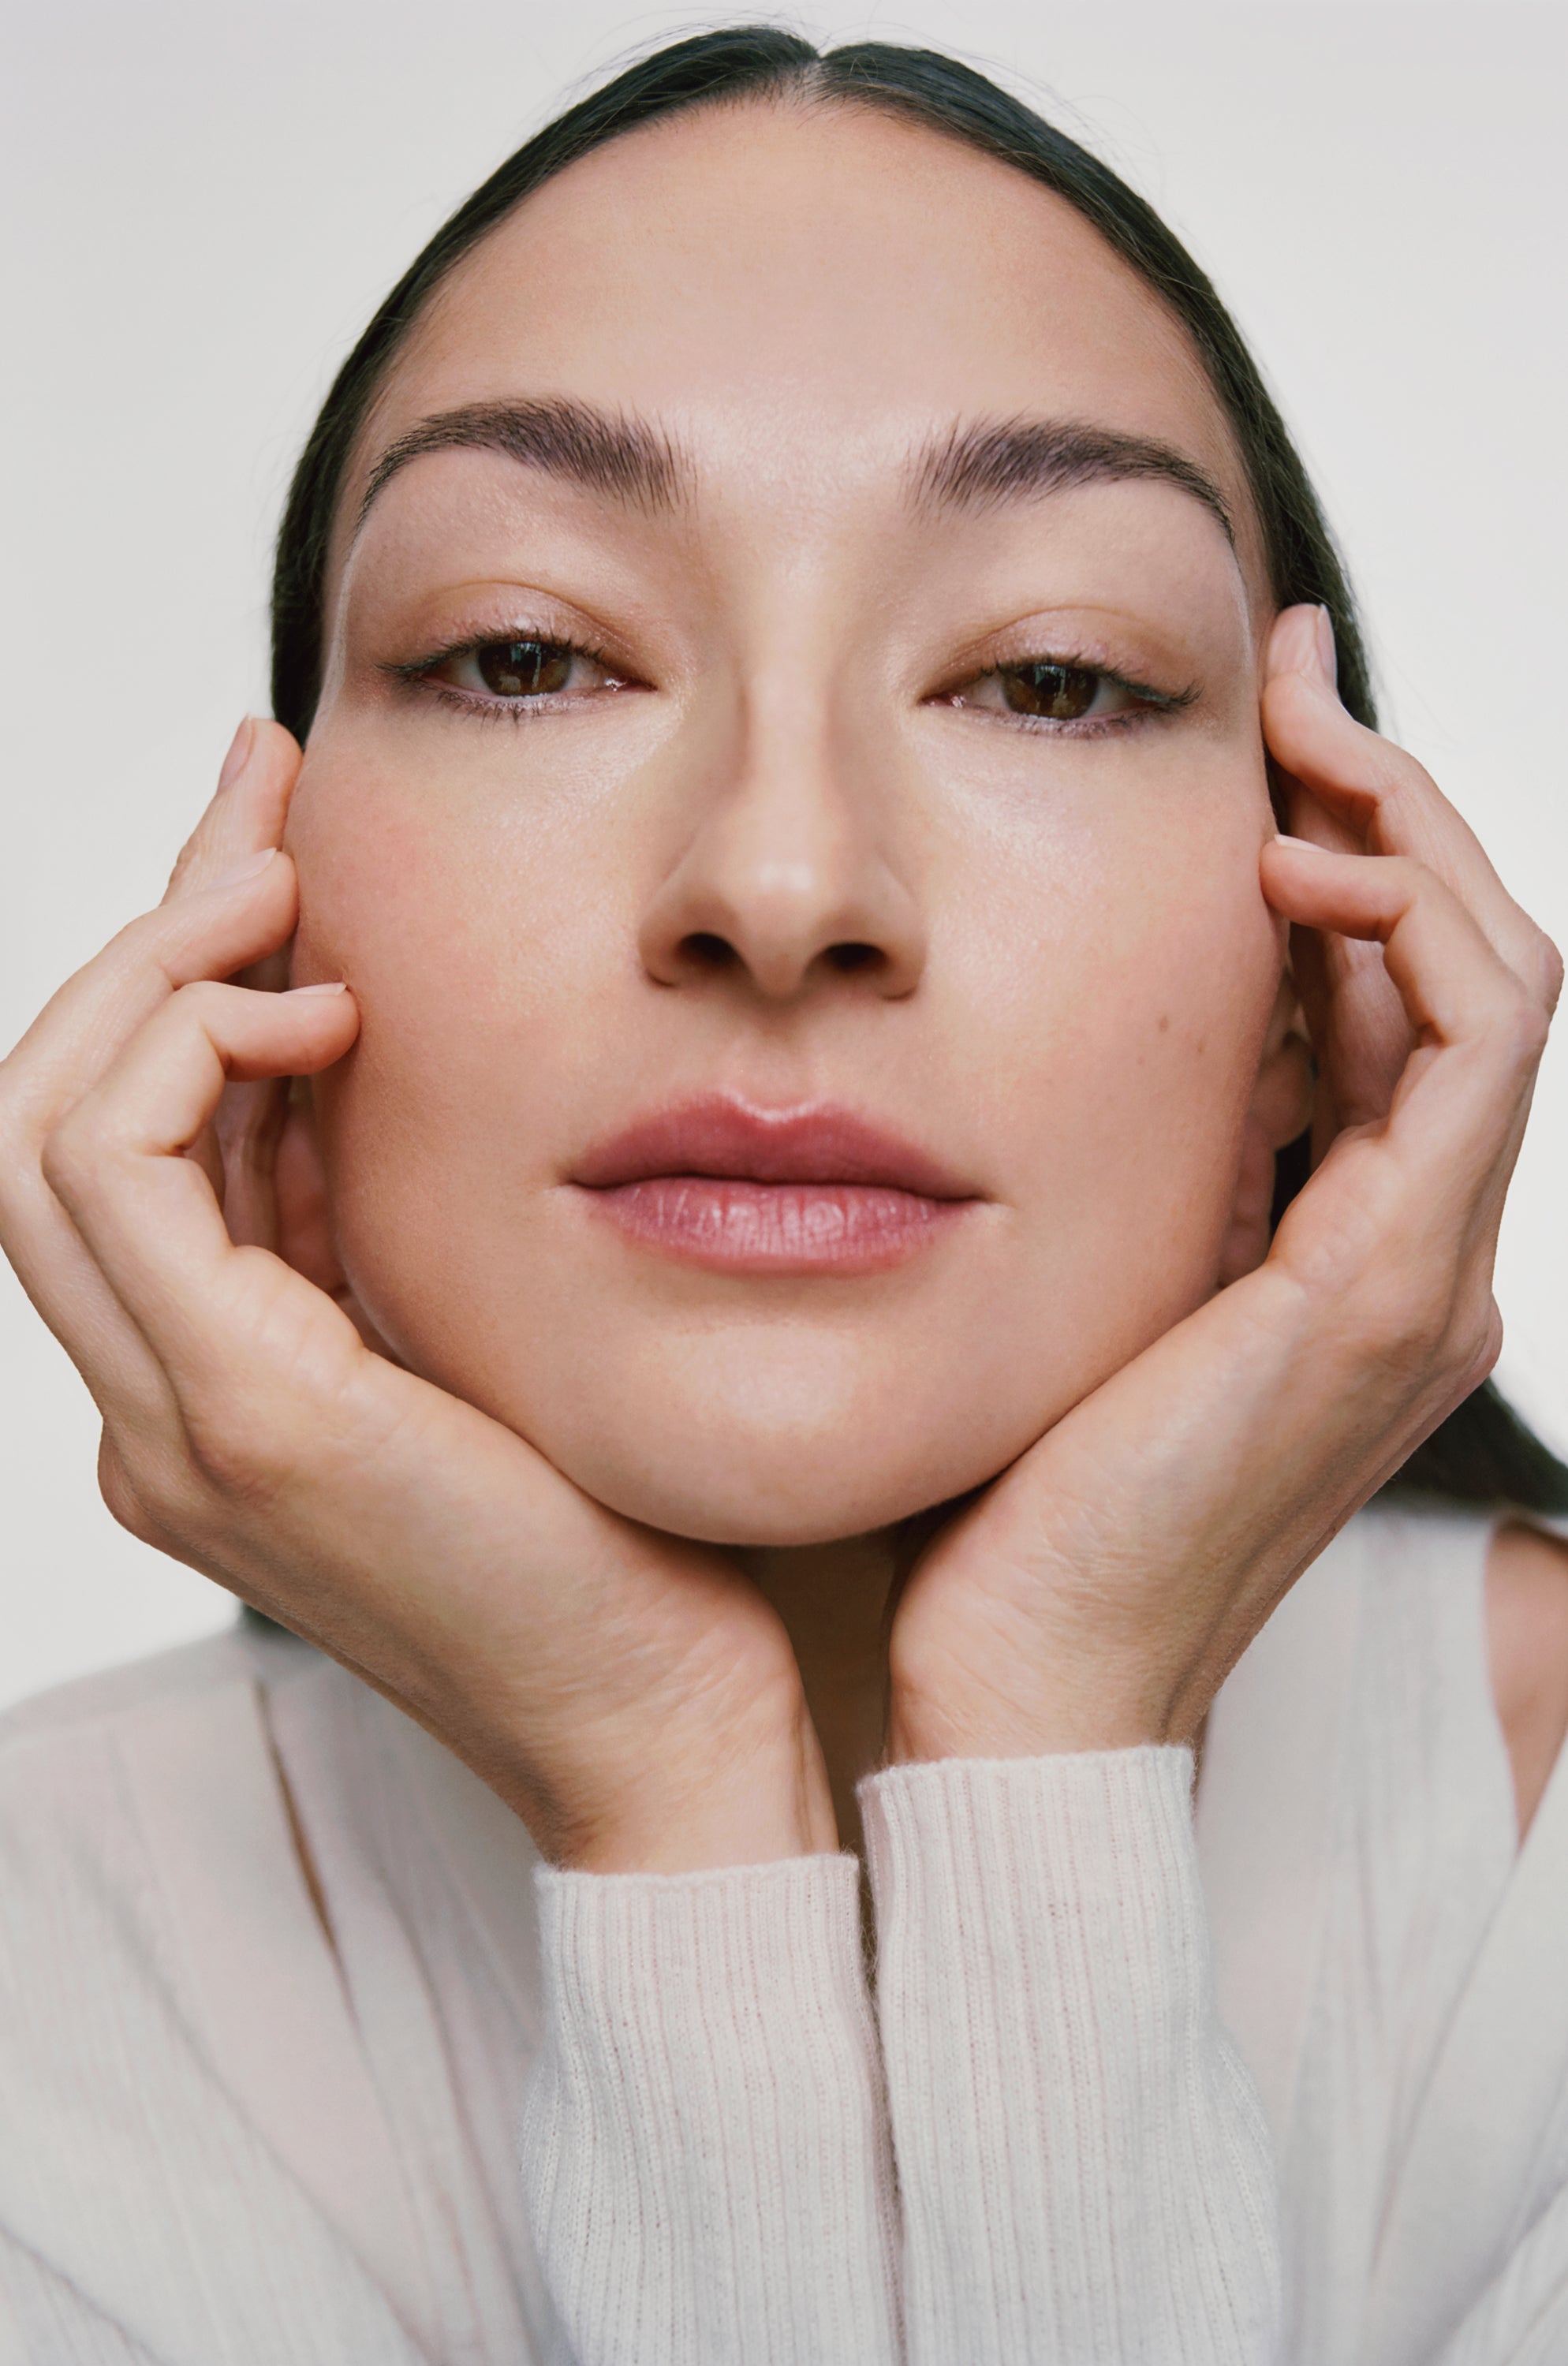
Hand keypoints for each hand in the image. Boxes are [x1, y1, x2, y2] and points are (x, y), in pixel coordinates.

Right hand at [0, 720, 835, 1872]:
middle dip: (147, 931)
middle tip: (259, 793)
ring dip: (148, 969)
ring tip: (277, 875)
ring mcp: (171, 1429)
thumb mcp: (470, 1322)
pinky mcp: (242, 1421)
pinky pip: (113, 1174)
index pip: (123, 1142)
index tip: (267, 835)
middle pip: (48, 1113)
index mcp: (207, 1388)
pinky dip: (185, 1050)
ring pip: (37, 1132)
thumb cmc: (619, 1527)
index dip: (173, 972)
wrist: (677, 1722)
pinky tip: (314, 1009)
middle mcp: (149, 1411)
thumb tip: (346, 1019)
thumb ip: (376, 1209)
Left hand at [885, 604, 1561, 1763]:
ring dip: (1406, 833)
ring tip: (1297, 735)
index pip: (1401, 1002)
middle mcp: (1421, 1258)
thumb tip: (1094, 1009)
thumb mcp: (1083, 1274)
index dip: (1349, 849)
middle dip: (1386, 800)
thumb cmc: (1012, 1497)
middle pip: (1465, 967)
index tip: (1255, 731)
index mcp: (1352, 1253)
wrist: (1016, 1683)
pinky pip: (1471, 1053)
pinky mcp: (1384, 1293)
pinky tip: (1294, 870)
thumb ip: (1137, 1159)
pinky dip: (1411, 931)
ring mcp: (1424, 1278)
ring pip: (1495, 983)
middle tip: (1288, 675)